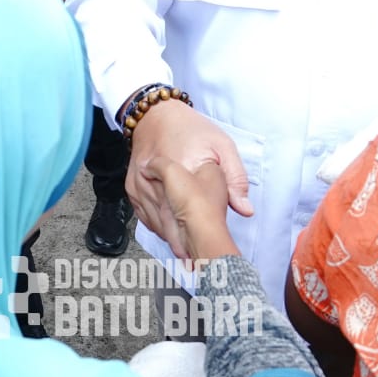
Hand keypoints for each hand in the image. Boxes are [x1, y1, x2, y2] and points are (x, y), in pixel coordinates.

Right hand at [126, 99, 252, 258]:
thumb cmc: (191, 129)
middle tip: (200, 263)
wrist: (155, 114)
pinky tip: (173, 233)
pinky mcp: (132, 188)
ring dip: (172, 238)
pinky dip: (159, 227)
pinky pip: (145, 216)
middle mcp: (152, 179)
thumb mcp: (222, 145)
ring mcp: (138, 185)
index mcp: (177, 169)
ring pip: (155, 223)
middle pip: (168, 223)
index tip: (207, 256)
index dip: (196, 239)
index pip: (185, 214)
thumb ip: (235, 178)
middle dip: (185, 244)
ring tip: (188, 253)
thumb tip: (245, 209)